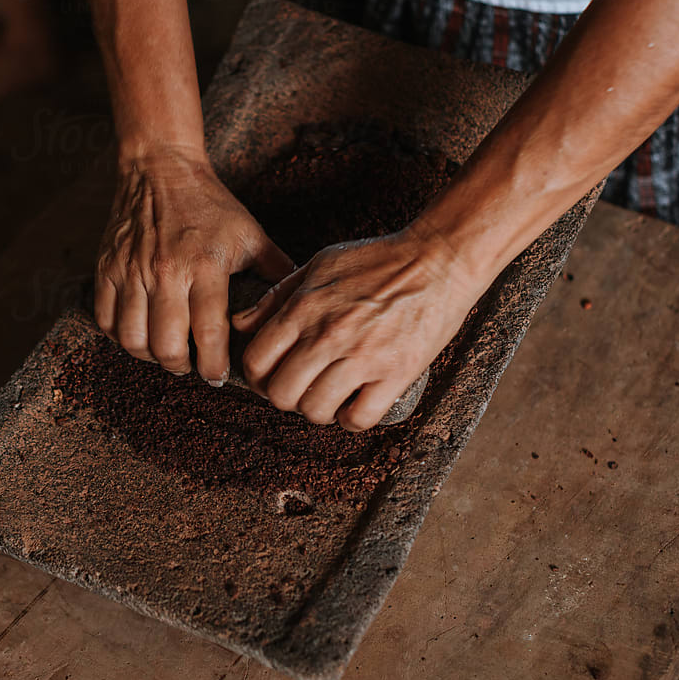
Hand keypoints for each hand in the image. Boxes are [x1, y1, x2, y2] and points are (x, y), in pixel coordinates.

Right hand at [95, 144, 294, 382]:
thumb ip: (275, 271)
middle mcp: (166, 272)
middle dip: (181, 368)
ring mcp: (131, 271)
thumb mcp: (251, 234)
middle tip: (191, 367)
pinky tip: (139, 333)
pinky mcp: (106, 267)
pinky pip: (105, 320)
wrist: (160, 168)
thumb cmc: (210, 204)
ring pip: (132, 339)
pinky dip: (120, 337)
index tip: (218, 376)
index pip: (209, 334)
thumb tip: (297, 305)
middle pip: (166, 346)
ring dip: (150, 356)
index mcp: (205, 266)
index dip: (214, 367)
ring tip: (165, 352)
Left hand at [232, 227, 487, 430]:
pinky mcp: (395, 373)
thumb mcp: (319, 266)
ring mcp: (361, 357)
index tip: (270, 379)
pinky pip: (359, 418)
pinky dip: (352, 420)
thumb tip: (240, 324)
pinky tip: (356, 406)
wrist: (438, 259)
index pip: (256, 361)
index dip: (256, 378)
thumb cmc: (377, 259)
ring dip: (319, 411)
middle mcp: (326, 335)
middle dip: (286, 398)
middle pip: (281, 394)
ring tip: (329, 398)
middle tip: (301, 391)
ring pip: (316, 410)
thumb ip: (277, 297)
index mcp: (303, 309)